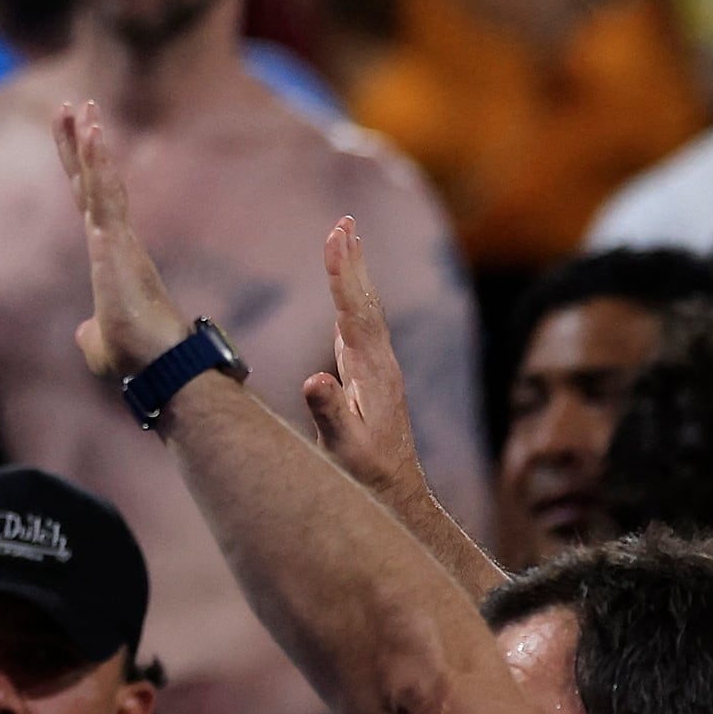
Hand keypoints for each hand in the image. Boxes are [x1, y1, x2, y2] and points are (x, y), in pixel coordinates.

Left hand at [49, 100, 190, 382]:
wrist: (157, 370)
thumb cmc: (136, 360)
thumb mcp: (101, 345)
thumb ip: (91, 333)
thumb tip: (83, 332)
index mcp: (110, 257)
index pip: (90, 202)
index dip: (80, 168)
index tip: (74, 134)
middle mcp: (116, 243)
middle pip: (92, 182)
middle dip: (81, 143)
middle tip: (75, 104)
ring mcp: (118, 243)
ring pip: (100, 184)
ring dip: (91, 146)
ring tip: (85, 111)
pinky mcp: (117, 249)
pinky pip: (104, 200)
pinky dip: (97, 169)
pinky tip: (92, 137)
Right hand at [300, 218, 425, 503]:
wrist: (398, 492)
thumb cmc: (368, 474)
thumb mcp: (345, 448)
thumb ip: (329, 414)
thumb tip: (314, 380)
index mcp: (372, 372)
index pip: (355, 313)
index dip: (343, 274)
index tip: (336, 236)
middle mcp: (379, 363)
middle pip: (364, 301)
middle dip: (352, 260)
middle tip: (345, 220)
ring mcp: (377, 368)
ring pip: (364, 310)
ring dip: (353, 274)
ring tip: (345, 239)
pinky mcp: (371, 377)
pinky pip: (359, 326)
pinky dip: (350, 300)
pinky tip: (345, 293)